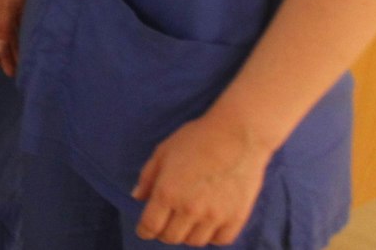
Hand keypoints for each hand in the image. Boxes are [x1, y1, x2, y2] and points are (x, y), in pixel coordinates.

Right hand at [0, 0, 32, 75]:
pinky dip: (23, 38)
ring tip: (21, 67)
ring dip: (14, 48)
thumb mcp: (9, 3)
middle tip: (11, 73)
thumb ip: (3, 27)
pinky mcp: (26, 5)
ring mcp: (12, 6)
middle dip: (3, 53)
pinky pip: (22, 27)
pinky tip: (28, 50)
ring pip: (11, 32)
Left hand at [132, 112, 271, 244]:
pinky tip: (209, 223)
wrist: (238, 135)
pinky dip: (212, 236)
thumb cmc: (197, 139)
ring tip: (188, 220)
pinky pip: (220, 240)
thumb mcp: (163, 152)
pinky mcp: (236, 217)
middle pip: (171, 237)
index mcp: (167, 192)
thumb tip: (137, 197)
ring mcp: (214, 215)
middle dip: (164, 231)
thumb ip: (148, 177)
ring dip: (187, 233)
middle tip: (166, 221)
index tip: (145, 229)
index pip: (150, 226)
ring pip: (194, 241)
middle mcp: (189, 209)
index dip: (144, 230)